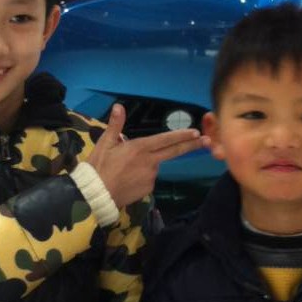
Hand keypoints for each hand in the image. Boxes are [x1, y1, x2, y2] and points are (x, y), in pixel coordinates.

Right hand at [87, 103, 207, 207]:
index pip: (166, 140)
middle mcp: (150, 162)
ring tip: (126, 169)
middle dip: (191, 145)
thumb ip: (115, 125)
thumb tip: (118, 106)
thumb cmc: (99, 167)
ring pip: (155, 166)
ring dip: (148, 164)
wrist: (96, 195)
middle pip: (174, 152)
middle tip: (206, 141)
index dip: (181, 135)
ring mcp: (151, 177)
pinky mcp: (149, 189)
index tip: (196, 132)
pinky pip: (149, 179)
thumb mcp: (105, 143)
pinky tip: (128, 179)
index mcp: (140, 148)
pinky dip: (142, 177)